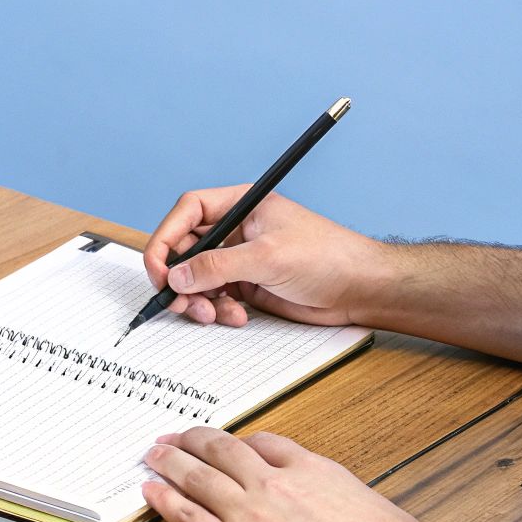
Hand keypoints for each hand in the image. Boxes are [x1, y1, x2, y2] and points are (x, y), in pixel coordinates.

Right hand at [143, 187, 388, 326]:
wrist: (361, 289)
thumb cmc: (328, 257)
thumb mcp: (267, 257)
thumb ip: (217, 266)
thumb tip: (177, 277)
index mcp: (240, 206)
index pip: (187, 211)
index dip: (166, 237)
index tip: (159, 268)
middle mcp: (235, 230)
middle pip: (185, 248)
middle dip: (180, 277)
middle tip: (178, 300)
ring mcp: (240, 259)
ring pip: (196, 277)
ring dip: (197, 299)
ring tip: (211, 313)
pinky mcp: (246, 285)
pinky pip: (214, 297)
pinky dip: (217, 310)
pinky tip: (235, 316)